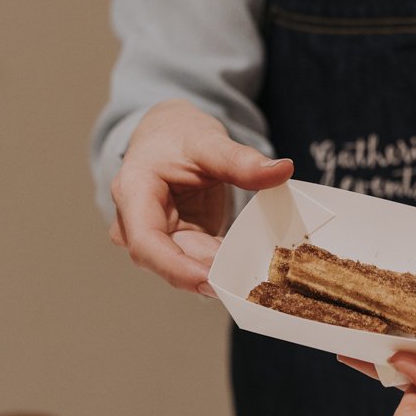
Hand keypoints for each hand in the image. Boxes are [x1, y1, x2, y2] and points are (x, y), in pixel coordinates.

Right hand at [108, 99, 293, 294]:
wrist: (169, 134)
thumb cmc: (178, 134)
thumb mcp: (209, 140)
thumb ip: (242, 160)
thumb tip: (282, 169)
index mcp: (133, 193)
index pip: (146, 243)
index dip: (176, 268)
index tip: (211, 282)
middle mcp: (136, 223)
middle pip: (168, 262)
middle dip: (208, 272)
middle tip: (250, 280)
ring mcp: (156, 237)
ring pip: (186, 267)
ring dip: (219, 270)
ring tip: (256, 272)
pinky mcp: (177, 244)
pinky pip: (200, 263)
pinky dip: (223, 264)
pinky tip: (249, 265)